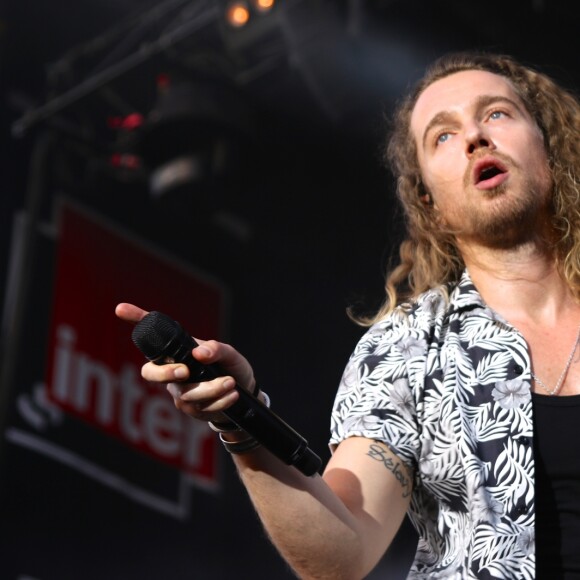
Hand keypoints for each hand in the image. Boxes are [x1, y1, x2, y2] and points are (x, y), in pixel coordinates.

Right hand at [115, 302, 255, 422]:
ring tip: (230, 382)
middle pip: (150, 373)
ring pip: (184, 394)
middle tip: (185, 371)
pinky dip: (219, 401)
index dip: (135, 321)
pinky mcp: (191, 410)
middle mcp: (173, 372)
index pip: (153, 337)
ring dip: (210, 389)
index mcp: (178, 352)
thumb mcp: (229, 354)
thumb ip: (217, 350)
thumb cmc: (230, 366)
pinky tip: (232, 394)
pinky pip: (199, 408)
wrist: (244, 391)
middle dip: (164, 373)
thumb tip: (199, 353)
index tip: (121, 309)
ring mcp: (180, 392)